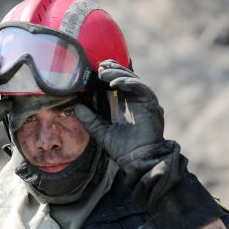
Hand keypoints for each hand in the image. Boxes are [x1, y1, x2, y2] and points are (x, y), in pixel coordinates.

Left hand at [74, 60, 164, 177]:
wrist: (138, 162)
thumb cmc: (124, 150)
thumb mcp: (102, 132)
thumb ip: (90, 120)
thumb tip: (77, 107)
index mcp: (127, 106)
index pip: (119, 85)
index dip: (109, 75)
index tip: (96, 70)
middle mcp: (137, 102)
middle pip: (126, 78)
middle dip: (113, 69)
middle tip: (100, 65)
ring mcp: (145, 102)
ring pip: (133, 80)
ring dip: (118, 74)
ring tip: (104, 72)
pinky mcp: (151, 105)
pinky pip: (141, 88)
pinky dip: (128, 83)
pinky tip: (114, 83)